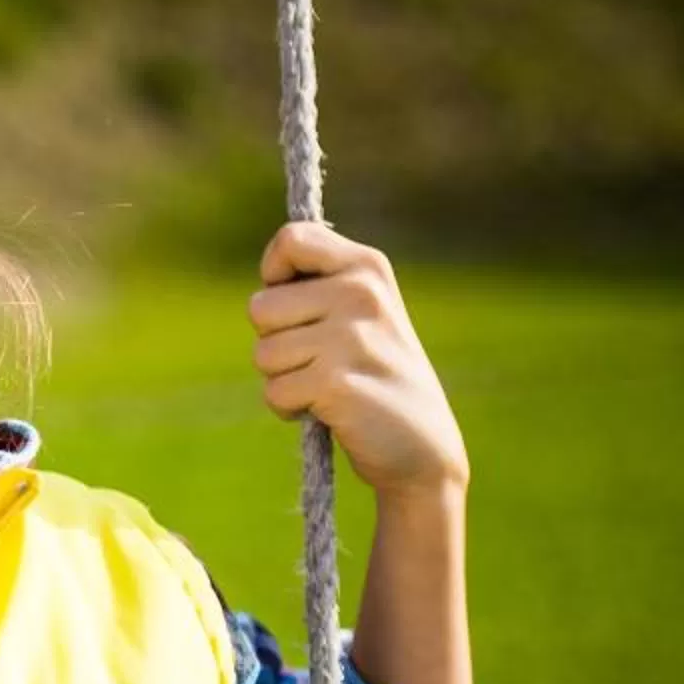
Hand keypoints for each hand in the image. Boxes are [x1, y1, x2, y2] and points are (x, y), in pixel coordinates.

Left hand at [249, 224, 469, 500]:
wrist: (422, 445)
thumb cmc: (375, 374)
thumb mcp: (360, 313)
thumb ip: (319, 286)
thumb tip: (270, 273)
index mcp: (367, 266)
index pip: (292, 239)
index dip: (274, 273)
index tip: (291, 302)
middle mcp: (361, 293)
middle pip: (260, 307)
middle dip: (275, 341)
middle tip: (318, 359)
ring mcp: (351, 337)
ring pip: (263, 353)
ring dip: (283, 378)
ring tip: (325, 385)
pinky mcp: (337, 382)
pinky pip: (275, 391)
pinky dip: (290, 408)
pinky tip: (327, 410)